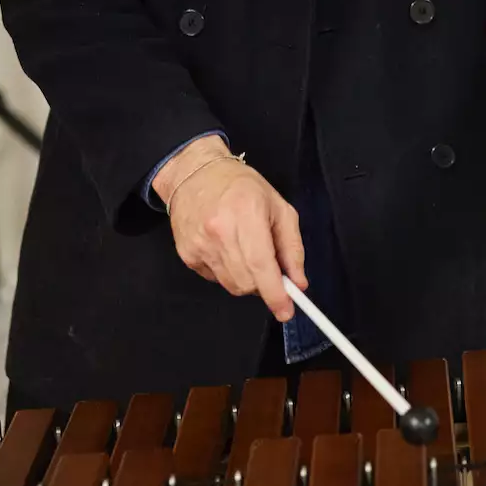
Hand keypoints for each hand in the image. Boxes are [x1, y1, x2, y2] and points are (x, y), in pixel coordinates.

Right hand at [152, 136, 306, 320]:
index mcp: (246, 213)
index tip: (286, 311)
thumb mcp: (278, 207)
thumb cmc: (242, 187)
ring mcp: (199, 245)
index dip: (275, 294)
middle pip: (246, 282)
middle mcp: (219, 231)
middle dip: (263, 284)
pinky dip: (226, 272)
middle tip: (268, 266)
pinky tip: (225, 248)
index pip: (261, 265)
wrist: (196, 173)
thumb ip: (292, 247)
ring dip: (245, 278)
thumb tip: (298, 283)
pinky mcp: (186, 255)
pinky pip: (214, 279)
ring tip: (244, 250)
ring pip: (231, 285)